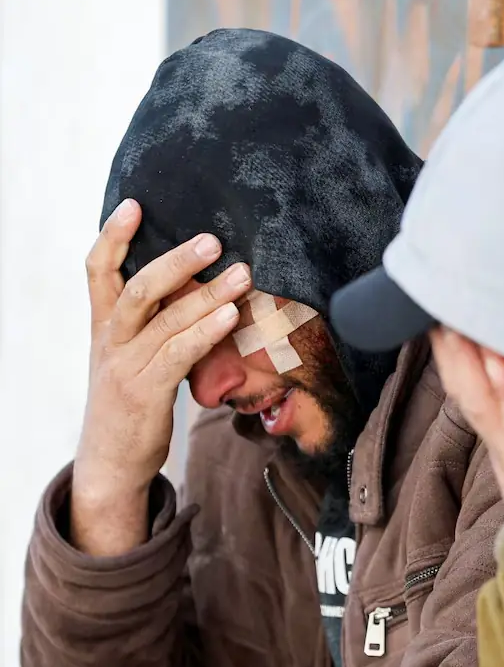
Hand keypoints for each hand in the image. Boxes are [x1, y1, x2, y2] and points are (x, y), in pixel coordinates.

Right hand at [71, 199, 250, 554]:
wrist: (111, 462)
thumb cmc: (133, 402)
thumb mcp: (136, 356)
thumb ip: (158, 323)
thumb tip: (204, 289)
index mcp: (104, 326)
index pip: (98, 271)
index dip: (112, 236)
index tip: (134, 204)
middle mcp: (110, 340)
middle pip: (136, 288)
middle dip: (175, 260)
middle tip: (213, 239)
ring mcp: (125, 367)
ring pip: (163, 319)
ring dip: (206, 294)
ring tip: (242, 274)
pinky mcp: (145, 393)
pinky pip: (177, 354)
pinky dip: (205, 332)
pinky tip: (231, 317)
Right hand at [430, 328, 503, 563]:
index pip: (475, 387)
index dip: (458, 351)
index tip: (444, 310)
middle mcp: (502, 444)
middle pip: (467, 387)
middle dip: (449, 344)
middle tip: (431, 298)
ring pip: (482, 400)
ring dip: (465, 359)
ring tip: (450, 320)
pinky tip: (495, 363)